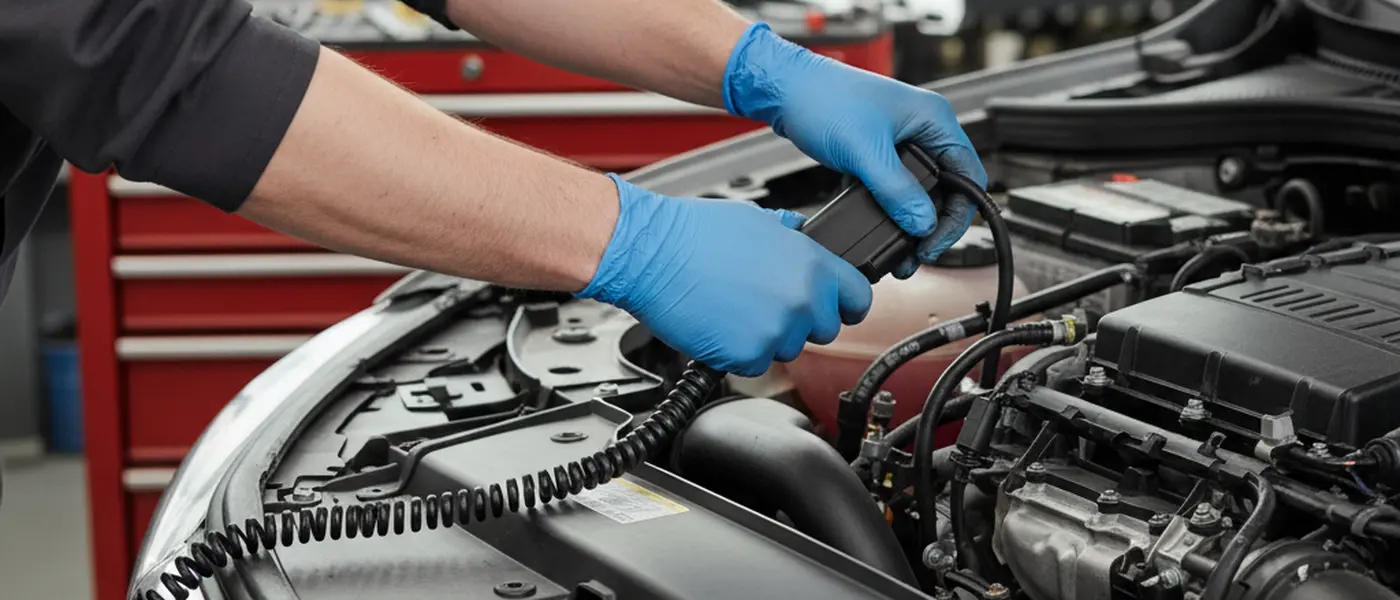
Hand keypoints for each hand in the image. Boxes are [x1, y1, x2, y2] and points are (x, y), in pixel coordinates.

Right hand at [579, 175, 872, 375]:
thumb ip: (790, 236)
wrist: (651, 255)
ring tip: (735, 308)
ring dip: (768, 336)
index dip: (847, 304)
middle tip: (766, 303)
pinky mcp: (747, 356)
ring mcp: (776, 331)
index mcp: (811, 263)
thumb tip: (800, 236)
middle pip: (825, 329)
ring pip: (788, 348)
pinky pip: (754, 364)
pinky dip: (739, 352)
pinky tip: (720, 324)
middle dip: (801, 321)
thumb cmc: (693, 233)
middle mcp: (801, 299)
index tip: (838, 308)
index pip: (859, 298)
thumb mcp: (756, 218)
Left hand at [723, 23, 988, 277]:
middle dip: (932, 224)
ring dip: (909, 223)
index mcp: (933, 120)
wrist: (784, 88)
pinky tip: (876, 230)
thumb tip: (922, 223)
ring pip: (918, 193)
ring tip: (898, 253)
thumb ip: (896, 190)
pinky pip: (892, 190)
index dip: (958, 213)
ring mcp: (899, 143)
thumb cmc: (824, 99)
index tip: (935, 242)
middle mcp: (922, 131)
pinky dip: (888, 212)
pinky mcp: (875, 155)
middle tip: (917, 254)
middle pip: (945, 188)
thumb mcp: (865, 150)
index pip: (968, 174)